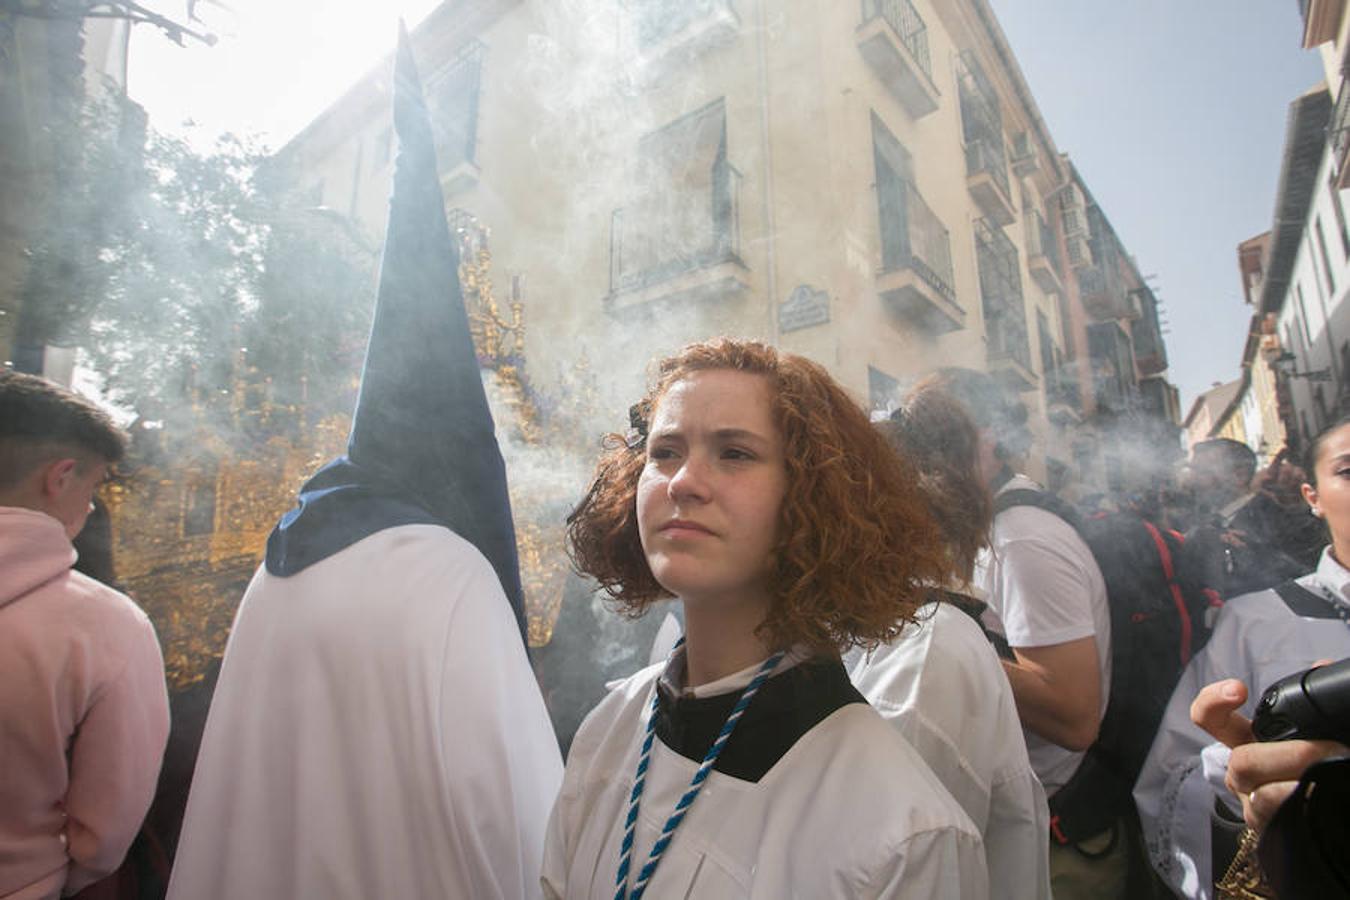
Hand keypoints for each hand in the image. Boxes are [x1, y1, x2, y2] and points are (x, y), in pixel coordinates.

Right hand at [1191, 671, 1348, 832]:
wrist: (1338, 809)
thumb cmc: (1320, 762)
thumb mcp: (1313, 730)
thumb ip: (1313, 700)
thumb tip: (1322, 667)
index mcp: (1248, 743)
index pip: (1209, 719)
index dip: (1213, 701)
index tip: (1238, 690)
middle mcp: (1242, 774)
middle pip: (1242, 762)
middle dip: (1287, 754)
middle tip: (1329, 748)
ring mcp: (1253, 805)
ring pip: (1259, 793)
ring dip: (1298, 781)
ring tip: (1334, 769)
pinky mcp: (1269, 831)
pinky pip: (1273, 817)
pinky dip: (1296, 804)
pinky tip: (1319, 795)